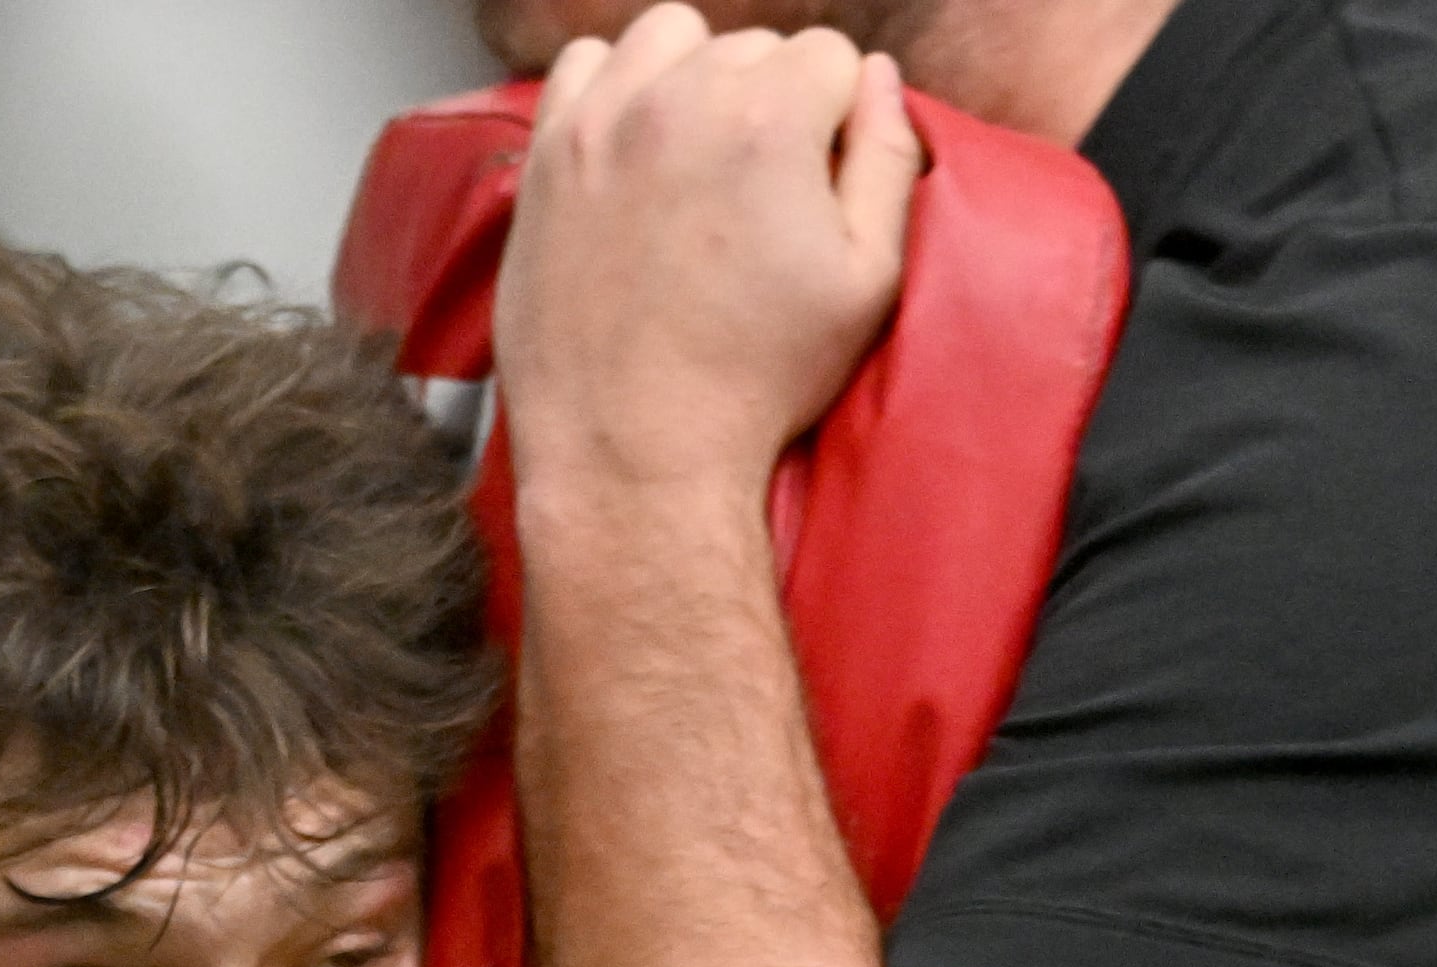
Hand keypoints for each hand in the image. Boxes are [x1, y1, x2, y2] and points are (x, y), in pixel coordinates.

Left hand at [494, 6, 922, 504]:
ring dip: (694, 79)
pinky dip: (615, 89)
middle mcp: (680, 99)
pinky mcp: (548, 156)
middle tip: (758, 198)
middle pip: (753, 48)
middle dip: (770, 103)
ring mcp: (602, 122)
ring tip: (698, 160)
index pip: (831, 56)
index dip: (836, 122)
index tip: (817, 186)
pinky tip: (634, 150)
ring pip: (670, 39)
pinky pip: (586, 65)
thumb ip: (889, 159)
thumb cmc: (758, 380)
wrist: (633, 454)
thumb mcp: (867, 281)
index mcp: (771, 118)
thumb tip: (879, 80)